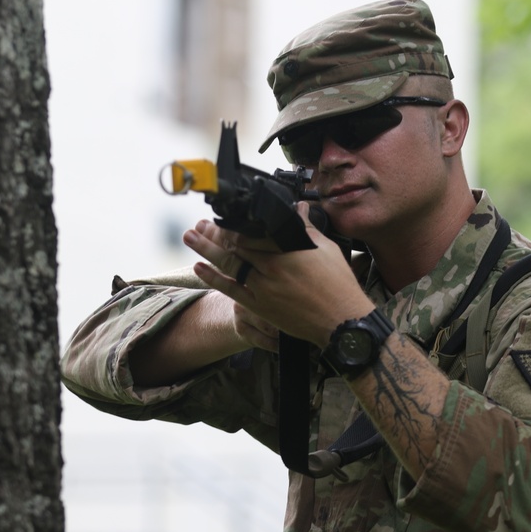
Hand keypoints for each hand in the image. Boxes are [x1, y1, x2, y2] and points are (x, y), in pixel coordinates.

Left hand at [183, 207, 372, 347]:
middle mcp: (271, 266)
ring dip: (206, 250)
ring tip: (190, 237)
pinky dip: (214, 278)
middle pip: (236, 245)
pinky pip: (232, 289)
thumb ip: (307, 228)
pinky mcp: (260, 306)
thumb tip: (300, 209)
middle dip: (215, 232)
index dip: (236, 222)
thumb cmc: (338, 286)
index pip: (254, 230)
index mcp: (288, 249)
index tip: (225, 216)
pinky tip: (200, 267)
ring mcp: (263, 287)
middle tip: (199, 224)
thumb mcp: (327, 250)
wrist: (340, 322)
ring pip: (229, 264)